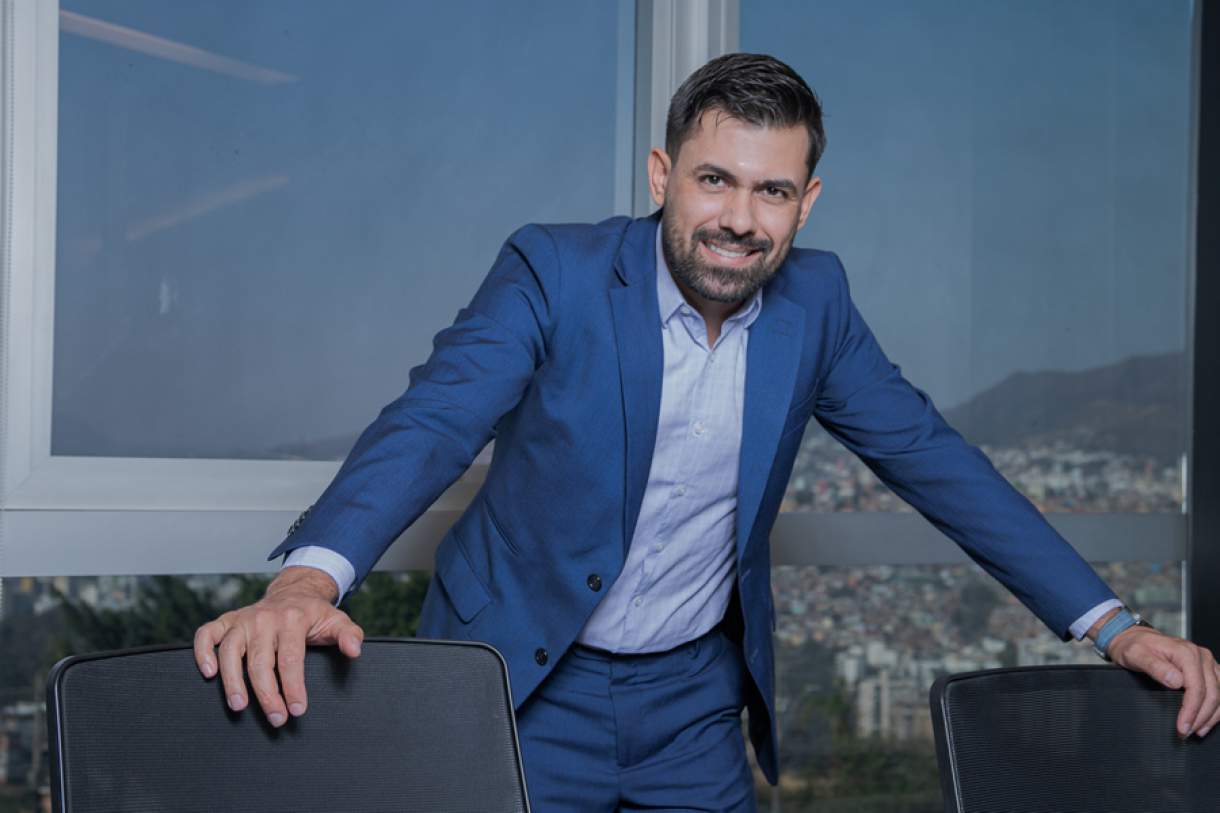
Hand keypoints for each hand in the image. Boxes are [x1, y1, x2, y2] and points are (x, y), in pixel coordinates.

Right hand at [193, 566, 363, 726]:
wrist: (294, 592)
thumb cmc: (314, 615)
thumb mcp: (338, 621)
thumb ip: (349, 635)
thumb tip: (354, 650)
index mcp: (293, 619)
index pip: (291, 659)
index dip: (293, 687)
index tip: (297, 709)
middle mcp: (264, 618)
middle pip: (261, 662)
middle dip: (267, 694)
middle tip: (275, 718)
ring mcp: (243, 619)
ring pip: (231, 651)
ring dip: (233, 681)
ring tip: (240, 706)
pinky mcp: (227, 621)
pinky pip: (207, 634)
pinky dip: (202, 652)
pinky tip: (209, 674)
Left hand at [1107, 625, 1219, 737]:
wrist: (1135, 638)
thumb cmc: (1134, 646)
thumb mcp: (1136, 654)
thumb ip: (1155, 667)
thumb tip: (1176, 681)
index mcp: (1185, 652)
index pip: (1197, 687)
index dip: (1191, 711)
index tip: (1183, 726)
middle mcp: (1201, 656)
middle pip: (1212, 693)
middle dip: (1201, 717)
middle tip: (1186, 732)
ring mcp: (1207, 662)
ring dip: (1212, 715)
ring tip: (1197, 730)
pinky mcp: (1208, 669)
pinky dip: (1217, 707)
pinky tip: (1208, 719)